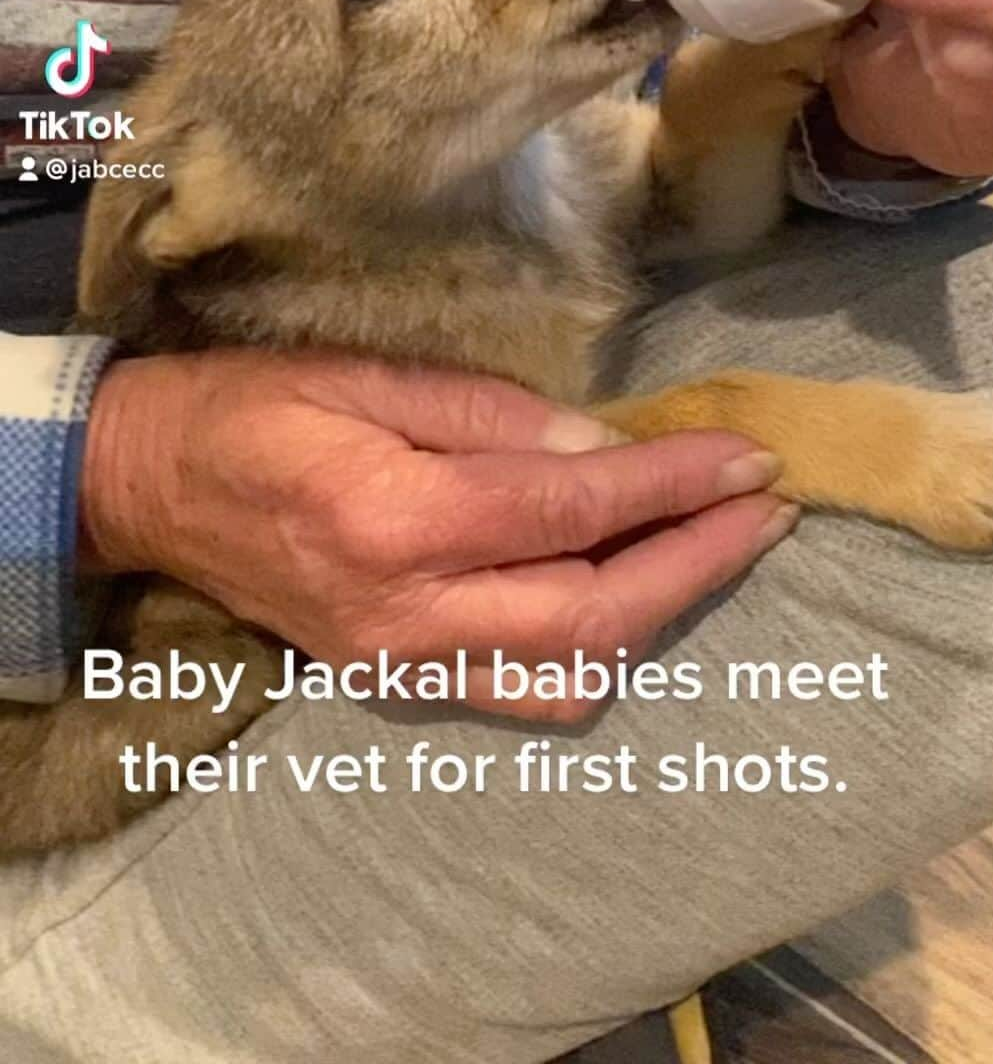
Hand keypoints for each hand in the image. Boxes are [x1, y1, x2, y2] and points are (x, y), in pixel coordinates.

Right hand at [80, 351, 792, 719]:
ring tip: (723, 543)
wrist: (150, 487)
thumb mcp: (363, 375)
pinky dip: (598, 650)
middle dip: (698, 561)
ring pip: (570, 671)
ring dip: (662, 612)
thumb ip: (487, 415)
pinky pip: (524, 690)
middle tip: (769, 507)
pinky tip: (638, 595)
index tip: (748, 458)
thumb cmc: (252, 407)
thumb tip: (600, 448)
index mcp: (396, 520)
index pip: (572, 512)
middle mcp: (408, 613)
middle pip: (592, 614)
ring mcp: (402, 663)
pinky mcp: (397, 679)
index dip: (673, 485)